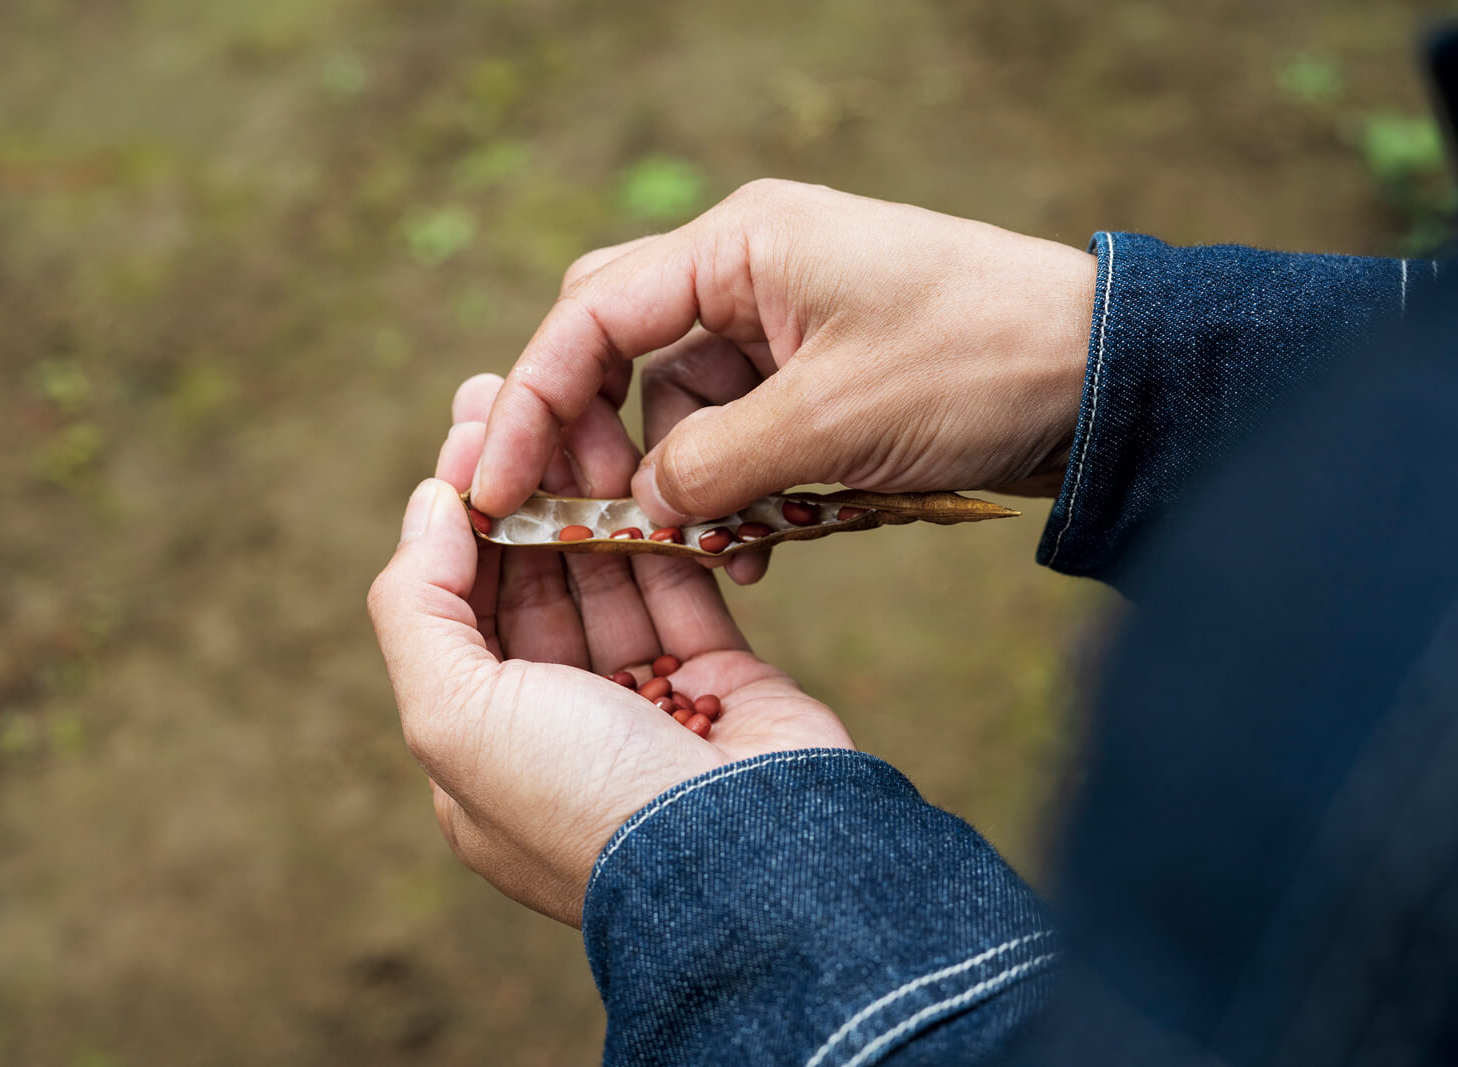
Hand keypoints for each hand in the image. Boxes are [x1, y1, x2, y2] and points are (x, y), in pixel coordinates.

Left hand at [367, 374, 852, 925]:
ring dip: (590, 490)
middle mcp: (558, 728)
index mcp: (481, 753)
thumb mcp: (454, 716)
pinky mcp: (718, 680)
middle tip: (519, 389)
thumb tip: (426, 506)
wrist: (749, 862)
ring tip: (585, 400)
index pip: (454, 610)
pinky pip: (679, 586)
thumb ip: (417, 605)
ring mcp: (642, 705)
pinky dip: (661, 527)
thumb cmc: (584, 798)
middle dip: (522, 485)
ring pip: (607, 573)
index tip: (471, 427)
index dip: (457, 515)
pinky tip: (644, 458)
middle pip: (530, 581)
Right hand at [469, 179, 1095, 583]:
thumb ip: (713, 464)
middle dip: (602, 440)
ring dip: (682, 482)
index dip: (533, 404)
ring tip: (712, 549)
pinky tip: (756, 545)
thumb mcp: (832, 422)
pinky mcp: (814, 373)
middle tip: (603, 520)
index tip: (497, 487)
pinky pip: (739, 430)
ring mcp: (780, 322)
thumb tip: (637, 506)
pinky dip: (735, 487)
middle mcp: (746, 271)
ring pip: (678, 405)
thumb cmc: (977, 365)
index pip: (591, 316)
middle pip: (620, 351)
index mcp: (739, 246)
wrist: (1102, 378)